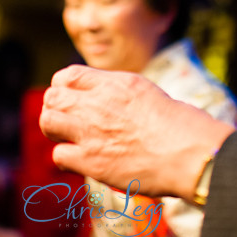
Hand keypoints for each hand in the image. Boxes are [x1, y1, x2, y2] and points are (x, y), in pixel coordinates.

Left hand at [39, 65, 233, 199]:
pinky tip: (80, 160)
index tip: (70, 98)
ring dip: (54, 130)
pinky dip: (66, 158)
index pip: (67, 76)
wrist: (188, 152)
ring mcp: (91, 132)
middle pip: (53, 97)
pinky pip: (59, 154)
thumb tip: (99, 95)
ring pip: (48, 121)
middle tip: (65, 120)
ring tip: (68, 138)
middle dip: (54, 108)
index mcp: (113, 84)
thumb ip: (116, 90)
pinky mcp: (91, 161)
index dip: (62, 87)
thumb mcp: (144, 91)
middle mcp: (97, 103)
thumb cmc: (177, 125)